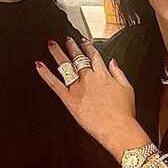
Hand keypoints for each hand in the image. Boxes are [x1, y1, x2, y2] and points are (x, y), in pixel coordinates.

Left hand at [36, 38, 150, 160]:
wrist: (117, 128)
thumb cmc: (124, 113)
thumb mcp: (127, 88)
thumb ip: (118, 72)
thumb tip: (113, 61)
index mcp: (103, 74)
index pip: (93, 55)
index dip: (87, 46)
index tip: (83, 41)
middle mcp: (89, 77)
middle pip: (78, 57)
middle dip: (71, 46)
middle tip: (66, 39)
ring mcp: (78, 87)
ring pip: (65, 65)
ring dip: (57, 53)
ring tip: (52, 44)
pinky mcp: (69, 98)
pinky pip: (54, 83)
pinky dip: (45, 74)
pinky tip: (39, 66)